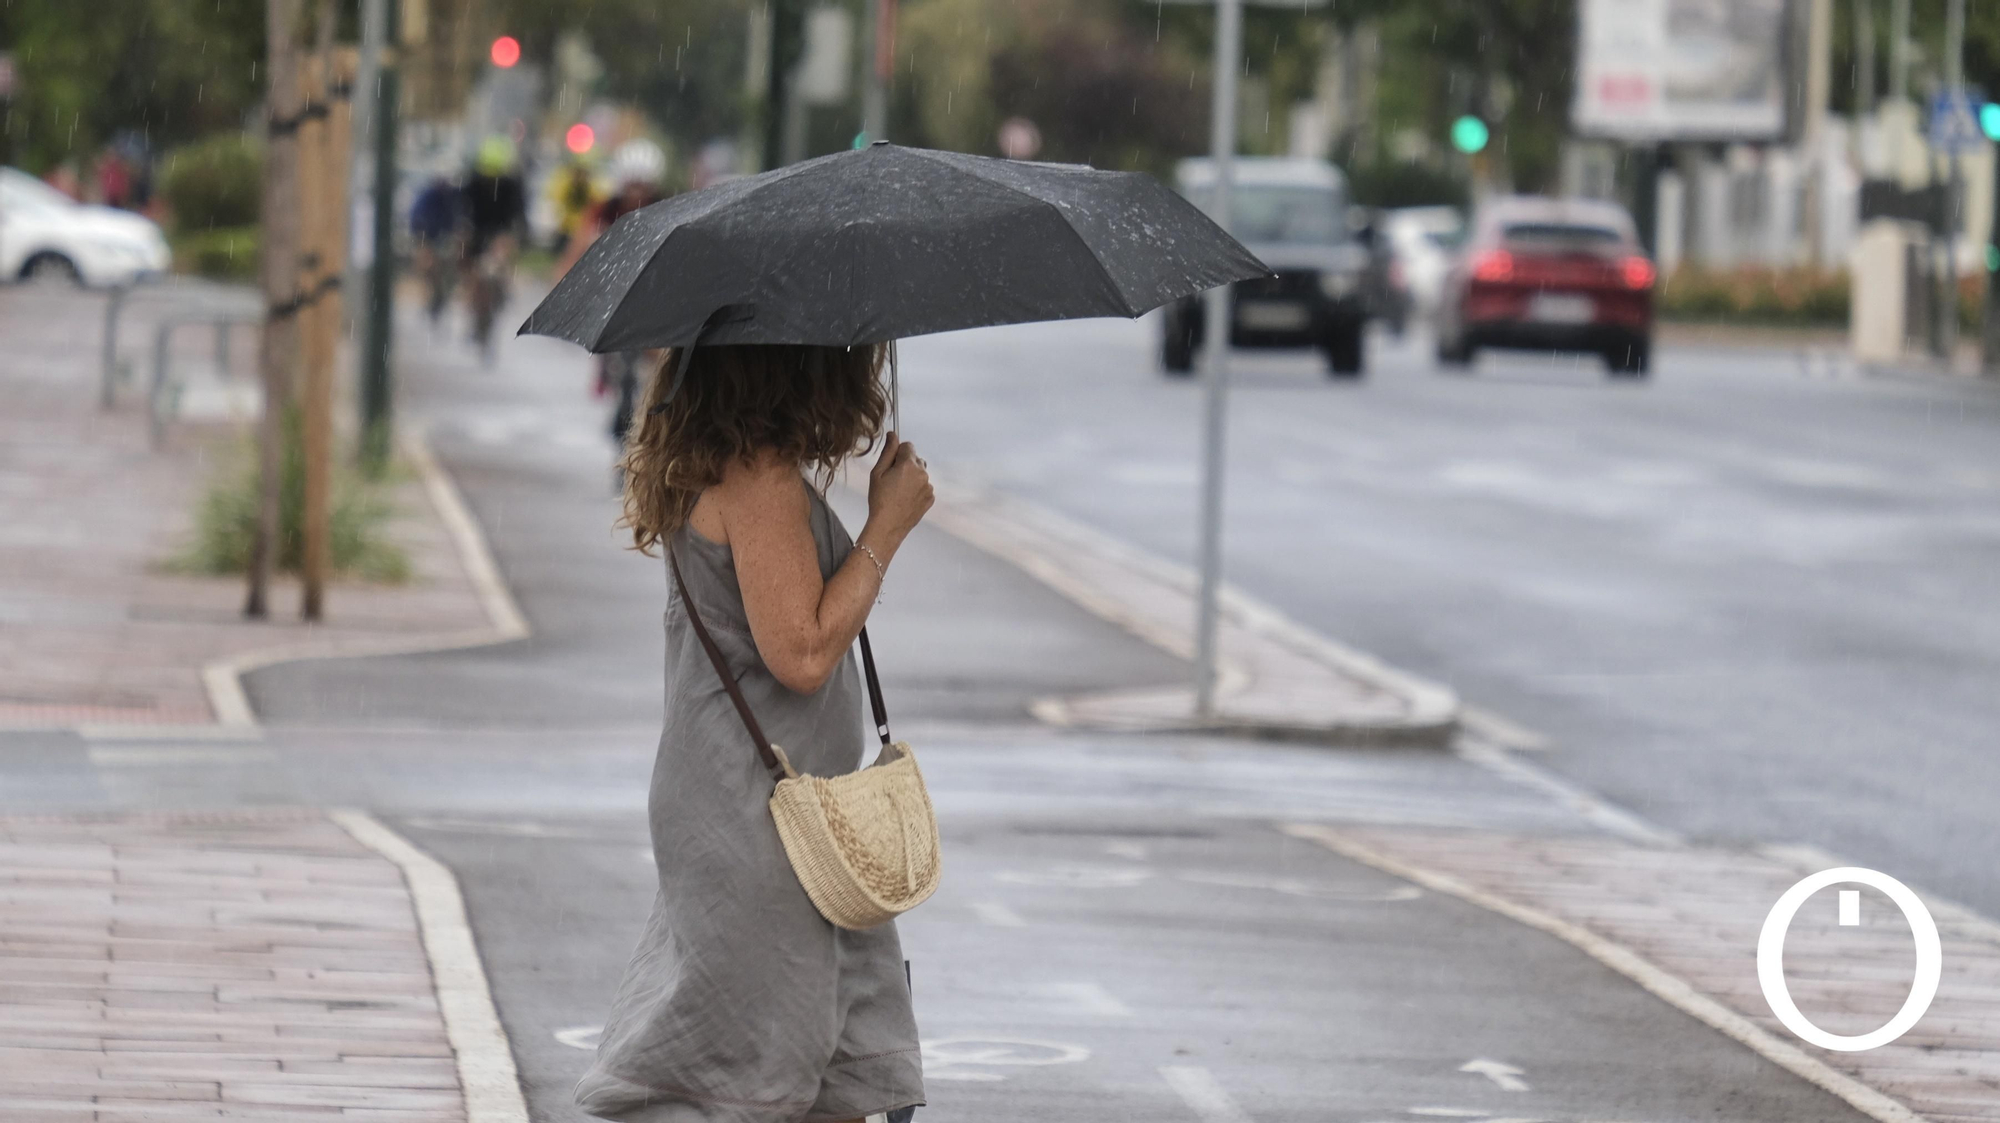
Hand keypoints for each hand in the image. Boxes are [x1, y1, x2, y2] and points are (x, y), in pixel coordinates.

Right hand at [865, 432, 933, 546]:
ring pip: (920, 473)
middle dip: (905, 465)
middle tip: (892, 480)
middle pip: (915, 459)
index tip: (890, 465)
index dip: (897, 454)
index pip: (908, 446)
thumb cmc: (879, 499)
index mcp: (909, 464)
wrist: (888, 526)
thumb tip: (893, 434)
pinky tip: (905, 499)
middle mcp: (922, 473)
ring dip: (912, 477)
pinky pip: (924, 486)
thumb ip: (888, 451)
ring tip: (899, 492)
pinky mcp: (931, 498)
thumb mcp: (877, 473)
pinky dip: (917, 489)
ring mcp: (929, 486)